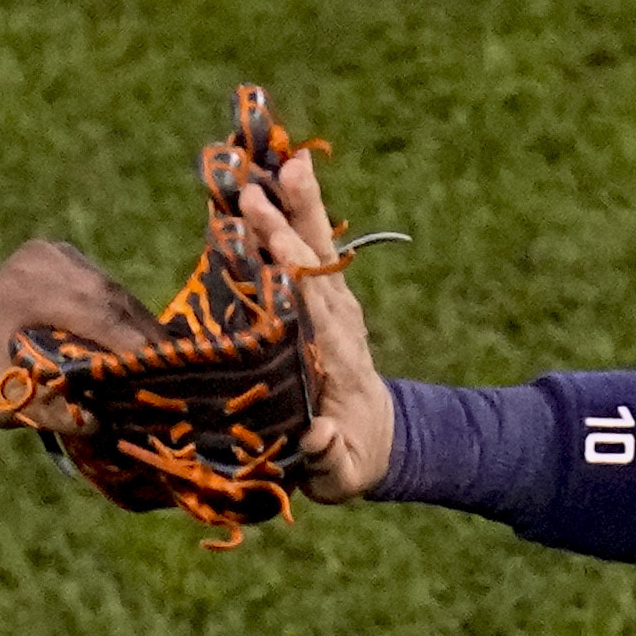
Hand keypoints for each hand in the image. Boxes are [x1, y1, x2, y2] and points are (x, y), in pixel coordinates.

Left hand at [0, 237, 158, 422]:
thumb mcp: (13, 400)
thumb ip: (60, 410)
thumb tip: (109, 419)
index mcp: (27, 288)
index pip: (100, 315)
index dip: (137, 348)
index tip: (167, 376)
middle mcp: (43, 260)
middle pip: (112, 299)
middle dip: (145, 337)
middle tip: (178, 371)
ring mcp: (52, 252)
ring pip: (112, 291)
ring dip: (138, 325)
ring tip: (163, 360)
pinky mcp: (59, 255)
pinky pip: (102, 286)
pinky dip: (120, 313)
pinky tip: (137, 341)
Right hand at [230, 148, 389, 498]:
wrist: (378, 436)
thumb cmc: (346, 461)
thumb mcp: (338, 475)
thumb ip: (328, 459)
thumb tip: (319, 434)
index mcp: (340, 361)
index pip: (317, 312)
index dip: (296, 278)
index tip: (275, 245)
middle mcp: (340, 323)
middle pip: (316, 268)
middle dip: (289, 229)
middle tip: (256, 191)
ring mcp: (335, 304)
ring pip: (317, 247)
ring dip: (298, 206)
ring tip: (283, 161)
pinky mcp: (325, 294)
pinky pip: (310, 245)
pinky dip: (296, 210)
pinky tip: (278, 172)